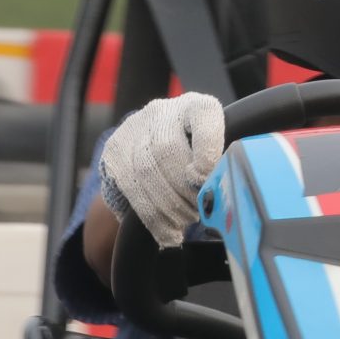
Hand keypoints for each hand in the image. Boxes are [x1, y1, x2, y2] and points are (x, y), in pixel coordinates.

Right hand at [97, 92, 223, 246]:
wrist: (150, 150)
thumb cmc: (195, 157)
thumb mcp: (213, 153)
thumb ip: (220, 165)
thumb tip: (225, 193)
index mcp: (195, 106)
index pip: (203, 118)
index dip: (205, 151)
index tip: (205, 180)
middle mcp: (162, 112)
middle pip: (167, 150)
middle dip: (183, 190)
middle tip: (197, 212)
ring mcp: (134, 129)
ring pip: (147, 171)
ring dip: (168, 206)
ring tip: (184, 222)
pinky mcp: (115, 151)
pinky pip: (132, 188)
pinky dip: (152, 216)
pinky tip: (167, 232)